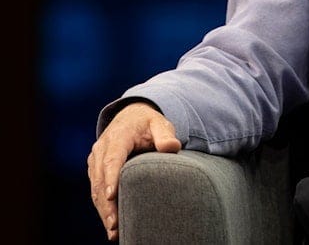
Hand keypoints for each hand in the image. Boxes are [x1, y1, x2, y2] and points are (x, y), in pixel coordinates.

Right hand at [87, 102, 180, 240]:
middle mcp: (101, 149)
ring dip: (103, 210)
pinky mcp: (95, 170)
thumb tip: (172, 147)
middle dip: (106, 203)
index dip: (111, 177)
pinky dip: (102, 207)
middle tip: (114, 224)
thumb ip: (165, 135)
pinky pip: (96, 190)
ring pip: (96, 188)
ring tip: (113, 231)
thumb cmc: (148, 123)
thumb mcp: (160, 123)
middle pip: (101, 178)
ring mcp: (96, 160)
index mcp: (117, 137)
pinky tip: (110, 223)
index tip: (112, 195)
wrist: (131, 117)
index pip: (112, 159)